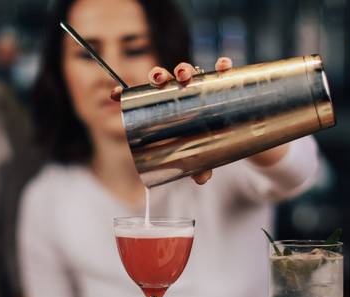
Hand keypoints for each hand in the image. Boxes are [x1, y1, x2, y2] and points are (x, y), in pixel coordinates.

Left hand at [110, 57, 233, 184]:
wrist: (235, 128)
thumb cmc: (207, 138)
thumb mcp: (200, 155)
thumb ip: (199, 165)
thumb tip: (201, 179)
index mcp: (165, 104)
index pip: (142, 95)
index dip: (126, 93)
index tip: (114, 95)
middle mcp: (180, 90)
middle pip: (164, 77)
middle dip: (158, 75)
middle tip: (158, 80)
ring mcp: (200, 83)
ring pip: (188, 70)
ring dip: (183, 69)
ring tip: (184, 76)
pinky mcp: (222, 81)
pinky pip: (222, 69)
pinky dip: (222, 65)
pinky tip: (222, 66)